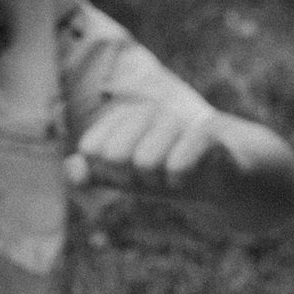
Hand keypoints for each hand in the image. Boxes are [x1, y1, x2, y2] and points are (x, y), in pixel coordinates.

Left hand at [68, 93, 236, 199]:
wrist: (222, 177)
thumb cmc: (168, 174)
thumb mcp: (127, 179)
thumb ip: (94, 175)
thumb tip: (71, 169)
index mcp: (124, 117)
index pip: (92, 149)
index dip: (108, 173)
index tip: (129, 174)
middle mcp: (149, 111)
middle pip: (113, 155)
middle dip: (131, 178)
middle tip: (153, 177)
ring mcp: (177, 120)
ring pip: (144, 162)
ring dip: (158, 182)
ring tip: (172, 177)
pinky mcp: (206, 132)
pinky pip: (176, 165)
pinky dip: (179, 182)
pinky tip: (189, 178)